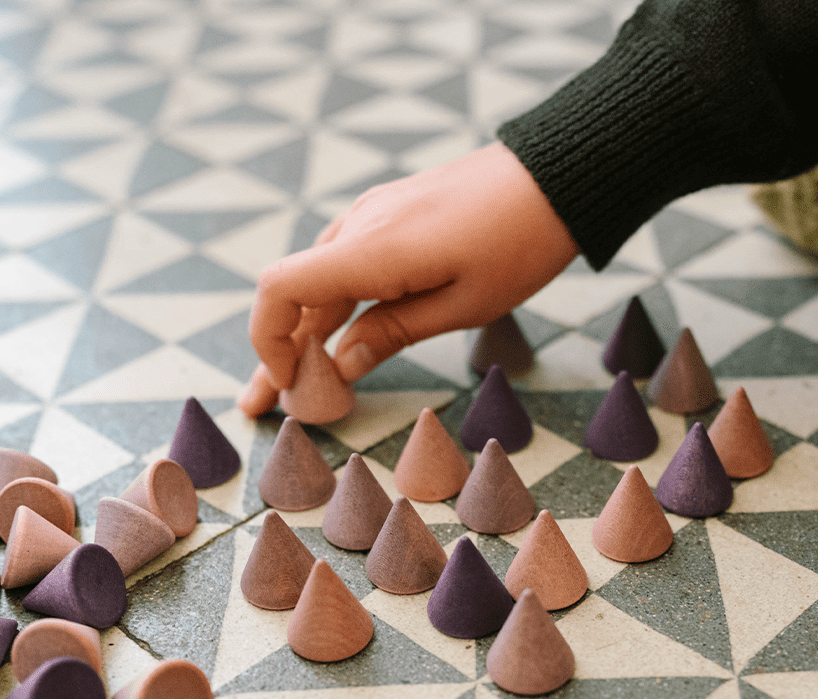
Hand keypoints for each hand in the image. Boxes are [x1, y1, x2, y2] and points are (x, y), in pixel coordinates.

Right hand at [239, 142, 577, 416]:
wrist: (555, 174)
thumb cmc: (519, 243)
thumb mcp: (462, 305)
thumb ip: (391, 333)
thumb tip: (341, 366)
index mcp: (371, 250)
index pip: (281, 289)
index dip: (268, 340)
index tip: (285, 382)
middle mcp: (358, 227)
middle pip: (291, 294)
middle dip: (274, 353)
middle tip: (261, 405)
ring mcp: (370, 218)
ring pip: (316, 284)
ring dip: (300, 334)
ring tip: (292, 384)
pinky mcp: (387, 218)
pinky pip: (341, 267)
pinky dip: (330, 308)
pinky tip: (333, 341)